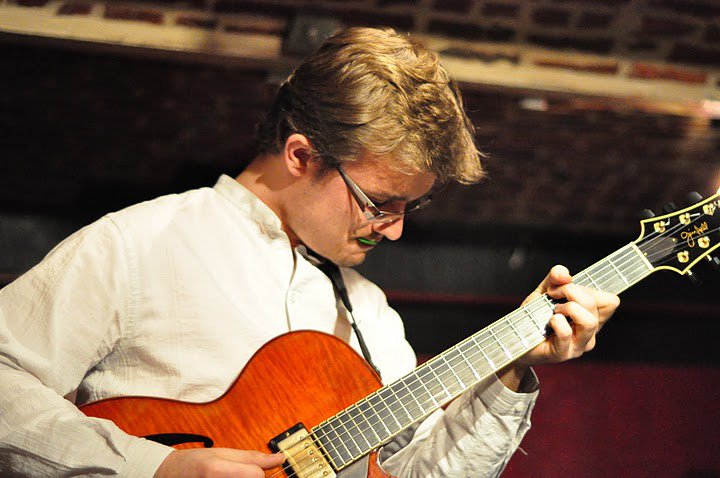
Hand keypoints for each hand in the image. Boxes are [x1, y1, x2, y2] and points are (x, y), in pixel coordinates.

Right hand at [154, 448, 284, 477]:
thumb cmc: (194, 463)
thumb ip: (252, 458)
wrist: (169, 475)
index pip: (257, 475)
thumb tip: (279, 458)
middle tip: (237, 474)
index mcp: (217, 470)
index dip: (258, 471)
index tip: (251, 469)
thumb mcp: (222, 453)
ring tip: (231, 477)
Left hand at [520, 264, 619, 365]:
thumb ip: (555, 279)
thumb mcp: (544, 292)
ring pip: (589, 321)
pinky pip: (566, 333)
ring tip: (554, 310)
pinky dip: (556, 321)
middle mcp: (589, 333)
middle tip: (552, 294)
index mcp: (591, 317)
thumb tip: (564, 273)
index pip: (610, 301)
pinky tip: (548, 322)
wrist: (515, 338)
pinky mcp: (562, 353)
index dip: (589, 289)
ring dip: (569, 308)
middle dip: (572, 291)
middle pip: (596, 305)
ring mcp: (578, 346)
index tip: (566, 288)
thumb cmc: (533, 317)